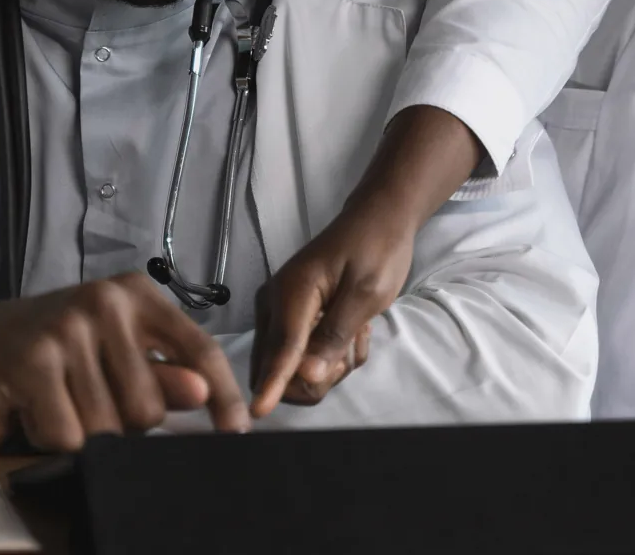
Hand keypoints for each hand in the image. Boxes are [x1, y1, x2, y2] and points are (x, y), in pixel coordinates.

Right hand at [0, 272, 249, 452]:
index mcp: (136, 295)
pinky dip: (50, 437)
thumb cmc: (43, 352)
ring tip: (56, 399)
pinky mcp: (34, 357)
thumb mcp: (107, 356)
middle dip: (123, 425)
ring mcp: (69, 326)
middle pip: (151, 409)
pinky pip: (68, 433)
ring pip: (109, 428)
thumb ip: (157, 373)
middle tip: (85, 399)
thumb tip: (202, 392)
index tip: (236, 430)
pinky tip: (31, 407)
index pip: (199, 349)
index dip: (223, 397)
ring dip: (81, 431)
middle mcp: (107, 301)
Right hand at [248, 105, 481, 416]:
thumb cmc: (375, 250)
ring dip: (331, 363)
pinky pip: (305, 360)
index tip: (258, 413)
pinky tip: (351, 329)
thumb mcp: (366, 293)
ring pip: (295, 369)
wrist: (377, 222)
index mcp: (292, 293)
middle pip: (280, 368)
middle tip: (351, 345)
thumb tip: (307, 374)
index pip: (282, 348)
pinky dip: (333, 355)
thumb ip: (335, 335)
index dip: (273, 384)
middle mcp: (275, 305)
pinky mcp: (292, 322)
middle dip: (318, 373)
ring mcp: (281, 314)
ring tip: (355, 330)